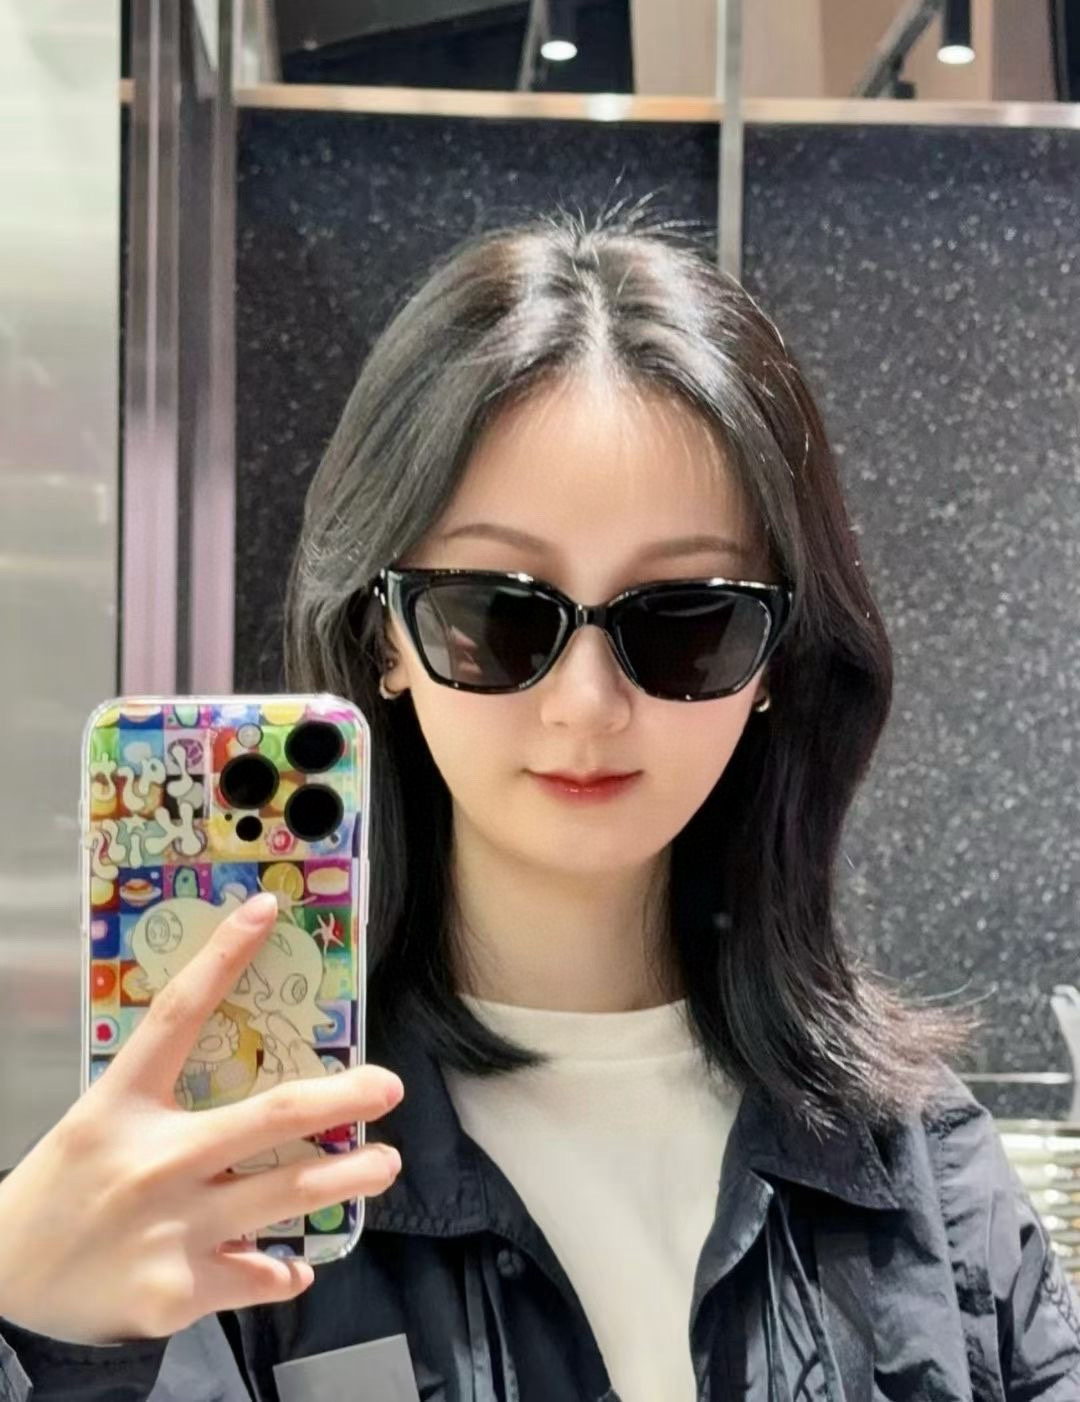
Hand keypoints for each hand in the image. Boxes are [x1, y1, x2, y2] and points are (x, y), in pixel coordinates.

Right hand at [0, 892, 402, 1344]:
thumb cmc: (69, 1187)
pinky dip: (284, 1269)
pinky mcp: (179, 1290)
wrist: (5, 1280)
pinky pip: (259, 1276)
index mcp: (123, 1103)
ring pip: (288, 1194)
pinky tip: (295, 1263)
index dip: (223, 956)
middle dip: (343, 1098)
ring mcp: (172, 1227)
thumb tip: (249, 1077)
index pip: (178, 1014)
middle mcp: (156, 1159)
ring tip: (382, 1164)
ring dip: (348, 1178)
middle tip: (389, 1085)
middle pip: (271, 1114)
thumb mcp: (104, 1121)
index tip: (264, 911)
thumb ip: (167, 1095)